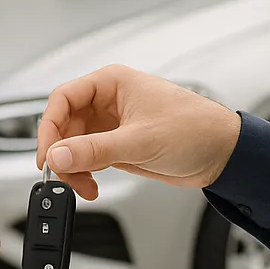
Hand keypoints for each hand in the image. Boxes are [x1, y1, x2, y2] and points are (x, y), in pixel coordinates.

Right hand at [36, 65, 241, 198]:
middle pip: (64, 124)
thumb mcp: (140, 140)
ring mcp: (112, 125)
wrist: (222, 154)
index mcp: (112, 83)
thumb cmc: (195, 128)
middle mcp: (108, 101)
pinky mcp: (118, 146)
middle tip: (64, 175)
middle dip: (61, 153)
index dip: (49, 127)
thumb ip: (94, 150)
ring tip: (84, 185)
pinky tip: (91, 185)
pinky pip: (87, 158)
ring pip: (73, 145)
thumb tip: (58, 155)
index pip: (63, 99)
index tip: (47, 155)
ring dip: (72, 168)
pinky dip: (84, 174)